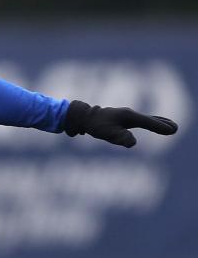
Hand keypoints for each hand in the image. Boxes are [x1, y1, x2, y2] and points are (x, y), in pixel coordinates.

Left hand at [63, 100, 178, 147]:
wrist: (82, 117)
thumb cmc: (94, 125)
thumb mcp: (107, 133)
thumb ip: (120, 137)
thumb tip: (132, 143)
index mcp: (128, 116)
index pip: (148, 122)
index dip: (160, 127)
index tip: (173, 130)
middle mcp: (129, 114)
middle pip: (149, 119)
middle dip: (162, 123)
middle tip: (175, 128)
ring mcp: (125, 116)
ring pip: (144, 119)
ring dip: (156, 122)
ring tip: (166, 126)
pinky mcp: (120, 119)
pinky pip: (138, 120)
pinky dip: (147, 122)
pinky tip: (147, 124)